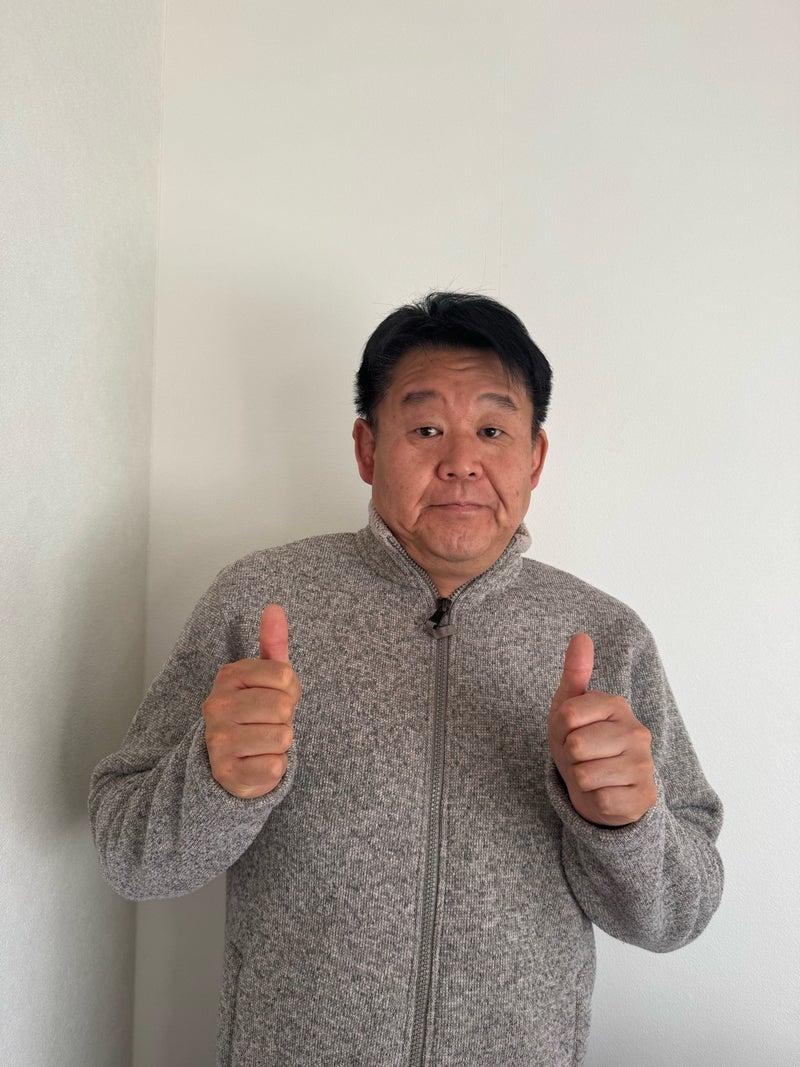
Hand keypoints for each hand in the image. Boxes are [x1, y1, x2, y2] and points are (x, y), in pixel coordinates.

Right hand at [203, 605, 300, 797]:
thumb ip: (272, 643)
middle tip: (267, 723)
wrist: (230, 763)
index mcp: (228, 676)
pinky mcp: (227, 773)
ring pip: (282, 738)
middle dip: (285, 718)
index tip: (275, 697)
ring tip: (262, 742)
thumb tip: (275, 608)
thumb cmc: (254, 714)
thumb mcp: (264, 677)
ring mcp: (218, 741)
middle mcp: (216, 706)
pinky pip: (275, 766)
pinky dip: (274, 767)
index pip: (284, 676)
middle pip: (283, 708)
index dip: (290, 690)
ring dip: (280, 743)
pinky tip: (257, 762)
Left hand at [547, 633, 656, 826]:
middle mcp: (637, 732)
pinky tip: (606, 792)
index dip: (560, 729)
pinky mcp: (644, 797)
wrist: (600, 788)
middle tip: (582, 758)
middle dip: (570, 757)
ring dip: (581, 780)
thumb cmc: (581, 744)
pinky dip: (595, 800)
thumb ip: (575, 672)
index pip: (567, 714)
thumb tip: (581, 635)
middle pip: (576, 746)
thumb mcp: (569, 708)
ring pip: (586, 775)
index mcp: (617, 706)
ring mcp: (644, 765)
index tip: (571, 733)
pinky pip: (601, 800)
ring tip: (592, 774)